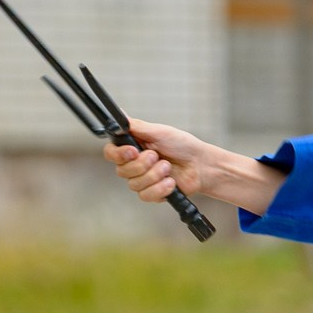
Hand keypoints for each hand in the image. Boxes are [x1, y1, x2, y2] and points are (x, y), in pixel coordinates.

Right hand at [104, 119, 285, 215]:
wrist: (200, 165)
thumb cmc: (182, 145)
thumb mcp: (159, 132)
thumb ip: (137, 127)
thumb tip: (121, 117)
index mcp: (133, 147)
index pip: (111, 153)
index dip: (118, 154)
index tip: (133, 151)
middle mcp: (134, 164)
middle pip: (121, 171)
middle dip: (142, 165)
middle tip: (158, 157)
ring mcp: (143, 180)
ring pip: (134, 185)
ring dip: (154, 175)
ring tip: (168, 168)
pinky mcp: (152, 193)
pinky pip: (146, 195)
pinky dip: (161, 188)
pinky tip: (171, 182)